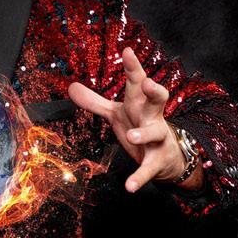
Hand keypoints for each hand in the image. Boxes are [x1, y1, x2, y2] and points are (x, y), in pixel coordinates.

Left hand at [67, 46, 188, 192]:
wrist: (167, 158)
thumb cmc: (139, 127)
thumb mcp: (116, 113)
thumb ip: (94, 101)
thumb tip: (70, 86)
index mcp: (140, 103)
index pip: (137, 82)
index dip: (133, 67)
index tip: (127, 50)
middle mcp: (152, 117)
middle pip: (157, 100)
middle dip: (154, 90)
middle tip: (147, 82)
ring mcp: (158, 139)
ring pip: (155, 133)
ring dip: (143, 134)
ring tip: (130, 137)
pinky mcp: (157, 161)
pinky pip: (149, 169)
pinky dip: (139, 177)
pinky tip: (129, 187)